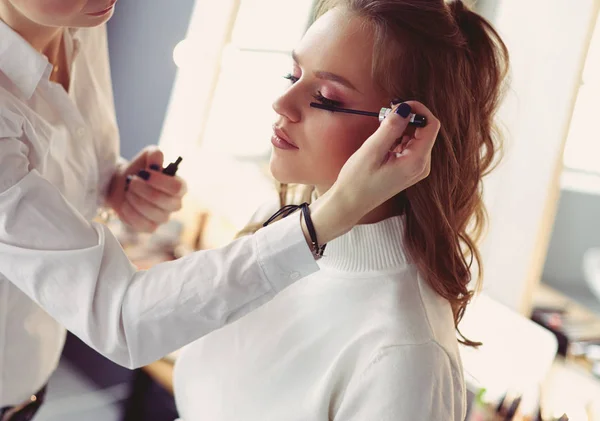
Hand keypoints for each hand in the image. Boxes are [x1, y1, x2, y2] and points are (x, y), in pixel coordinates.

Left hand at [106, 146, 186, 232]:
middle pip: (165, 202)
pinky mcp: (150, 227)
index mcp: (179, 186)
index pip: (177, 188)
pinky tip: (126, 203)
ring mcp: (163, 217)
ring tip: (128, 191)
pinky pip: (142, 225)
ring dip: (135, 200)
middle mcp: (175, 204)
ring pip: (153, 214)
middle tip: (132, 182)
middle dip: (144, 190)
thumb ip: (154, 155)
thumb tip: (158, 158)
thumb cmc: (138, 170)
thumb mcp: (146, 157)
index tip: (143, 173)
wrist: (121, 185)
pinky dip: (130, 213)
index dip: (160, 181)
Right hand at [307, 102, 439, 243]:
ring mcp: (416, 169)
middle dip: (407, 118)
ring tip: (380, 131)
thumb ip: (390, 128)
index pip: (431, 125)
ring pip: (416, 137)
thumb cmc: (357, 181)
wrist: (349, 203)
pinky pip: (409, 146)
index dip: (418, 110)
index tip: (398, 105)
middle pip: (425, 130)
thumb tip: (404, 108)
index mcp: (416, 162)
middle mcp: (422, 166)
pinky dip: (398, 138)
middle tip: (384, 116)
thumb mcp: (372, 150)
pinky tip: (382, 143)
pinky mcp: (408, 170)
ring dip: (401, 128)